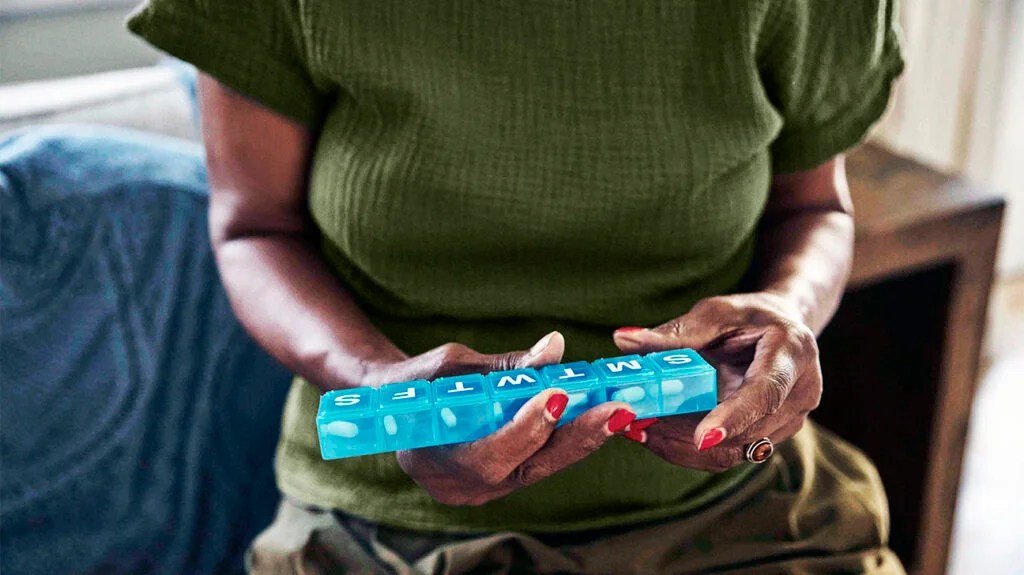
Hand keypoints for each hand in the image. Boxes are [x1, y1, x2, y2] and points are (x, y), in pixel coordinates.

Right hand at [364, 332, 636, 505]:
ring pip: (542, 467)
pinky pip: (541, 463)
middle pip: (528, 468)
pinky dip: (570, 440)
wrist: (396, 409)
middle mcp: (462, 488)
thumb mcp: (451, 365)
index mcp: (433, 461)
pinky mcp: (503, 483)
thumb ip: (502, 366)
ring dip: (583, 438)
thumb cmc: (417, 382)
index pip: (488, 454)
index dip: (526, 427)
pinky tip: (602, 418)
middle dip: (575, 437)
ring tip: (621, 410)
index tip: (559, 395)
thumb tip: (555, 347)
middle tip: (616, 409)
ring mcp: (484, 491)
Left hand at [612, 293, 821, 471]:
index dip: (734, 417)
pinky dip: (693, 450)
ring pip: (737, 451)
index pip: (765, 393)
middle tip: (640, 426)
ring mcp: (791, 420)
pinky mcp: (773, 437)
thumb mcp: (714, 313)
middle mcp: (801, 394)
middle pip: (747, 432)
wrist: (783, 330)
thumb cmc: (748, 316)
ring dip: (686, 447)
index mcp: (792, 355)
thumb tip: (623, 340)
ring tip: (641, 430)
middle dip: (690, 435)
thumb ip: (674, 332)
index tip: (703, 437)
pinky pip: (732, 454)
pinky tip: (659, 436)